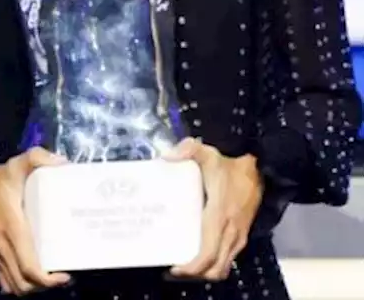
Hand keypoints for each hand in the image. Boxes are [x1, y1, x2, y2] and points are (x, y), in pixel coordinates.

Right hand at [0, 147, 72, 294]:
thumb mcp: (17, 163)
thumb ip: (39, 158)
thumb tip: (63, 163)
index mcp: (13, 230)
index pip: (30, 269)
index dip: (50, 281)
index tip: (65, 274)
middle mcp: (3, 247)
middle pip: (24, 285)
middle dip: (43, 287)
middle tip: (58, 276)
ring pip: (13, 286)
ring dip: (30, 288)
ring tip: (44, 277)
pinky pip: (1, 280)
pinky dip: (15, 284)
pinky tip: (26, 274)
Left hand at [167, 138, 261, 281]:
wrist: (260, 169)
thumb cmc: (229, 165)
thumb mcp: (206, 153)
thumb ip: (186, 150)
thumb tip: (165, 158)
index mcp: (219, 217)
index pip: (208, 253)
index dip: (192, 267)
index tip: (174, 269)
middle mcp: (231, 232)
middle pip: (215, 267)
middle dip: (195, 274)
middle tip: (174, 270)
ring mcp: (239, 236)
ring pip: (224, 266)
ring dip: (206, 271)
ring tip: (185, 266)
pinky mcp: (242, 235)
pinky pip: (229, 258)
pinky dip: (215, 264)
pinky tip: (201, 256)